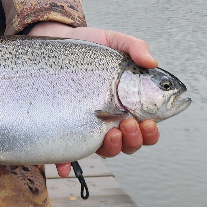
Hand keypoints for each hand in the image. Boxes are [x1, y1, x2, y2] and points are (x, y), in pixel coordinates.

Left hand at [27, 22, 160, 177]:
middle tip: (128, 122)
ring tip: (110, 132)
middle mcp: (110, 118)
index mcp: (127, 103)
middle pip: (129, 143)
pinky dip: (66, 164)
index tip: (149, 121)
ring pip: (105, 150)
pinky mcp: (66, 125)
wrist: (55, 39)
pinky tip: (64, 167)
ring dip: (112, 148)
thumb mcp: (112, 41)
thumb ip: (134, 47)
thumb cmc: (88, 44)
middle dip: (134, 139)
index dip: (151, 131)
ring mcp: (88, 124)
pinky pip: (65, 151)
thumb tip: (151, 62)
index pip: (146, 127)